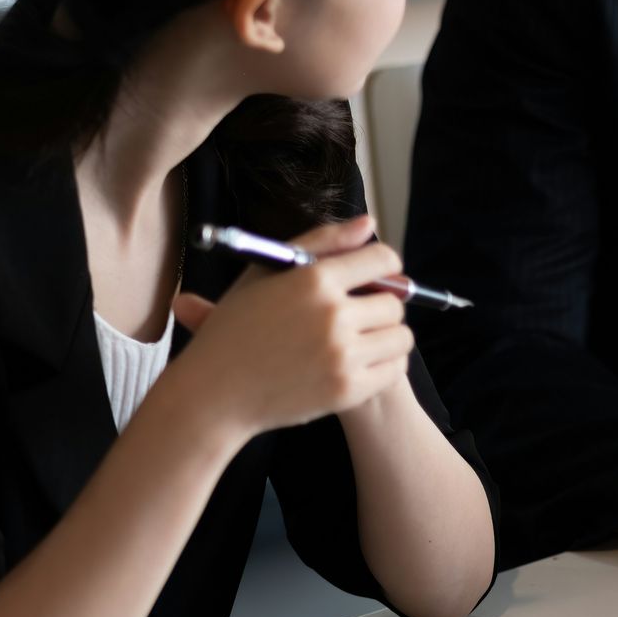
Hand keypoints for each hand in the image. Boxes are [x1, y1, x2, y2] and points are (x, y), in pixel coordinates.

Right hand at [170, 215, 413, 437]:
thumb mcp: (268, 273)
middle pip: (394, 302)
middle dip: (382, 305)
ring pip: (401, 337)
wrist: (216, 392)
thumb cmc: (238, 329)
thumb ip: (323, 243)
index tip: (378, 277)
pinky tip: (362, 363)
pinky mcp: (348, 389)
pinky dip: (385, 365)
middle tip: (361, 315)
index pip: (382, 260)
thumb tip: (370, 224)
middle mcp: (332, 314)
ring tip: (363, 339)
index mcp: (313, 279)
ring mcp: (342, 355)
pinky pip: (396, 369)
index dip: (385, 266)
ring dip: (387, 336)